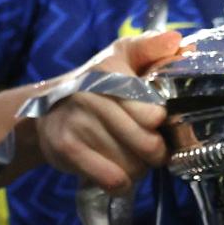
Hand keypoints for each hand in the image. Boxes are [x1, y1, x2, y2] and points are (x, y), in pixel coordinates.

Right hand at [34, 32, 181, 193]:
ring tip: (130, 157)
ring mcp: (77, 123)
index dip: (162, 125)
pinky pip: (112, 179)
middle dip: (155, 152)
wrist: (45, 109)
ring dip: (138, 169)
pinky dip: (121, 183)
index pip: (155, 113)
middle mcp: (91, 95)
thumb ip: (152, 47)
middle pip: (148, 144)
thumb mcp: (122, 56)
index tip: (157, 123)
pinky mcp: (66, 148)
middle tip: (150, 148)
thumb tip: (178, 41)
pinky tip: (117, 172)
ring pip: (132, 166)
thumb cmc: (96, 83)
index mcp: (109, 70)